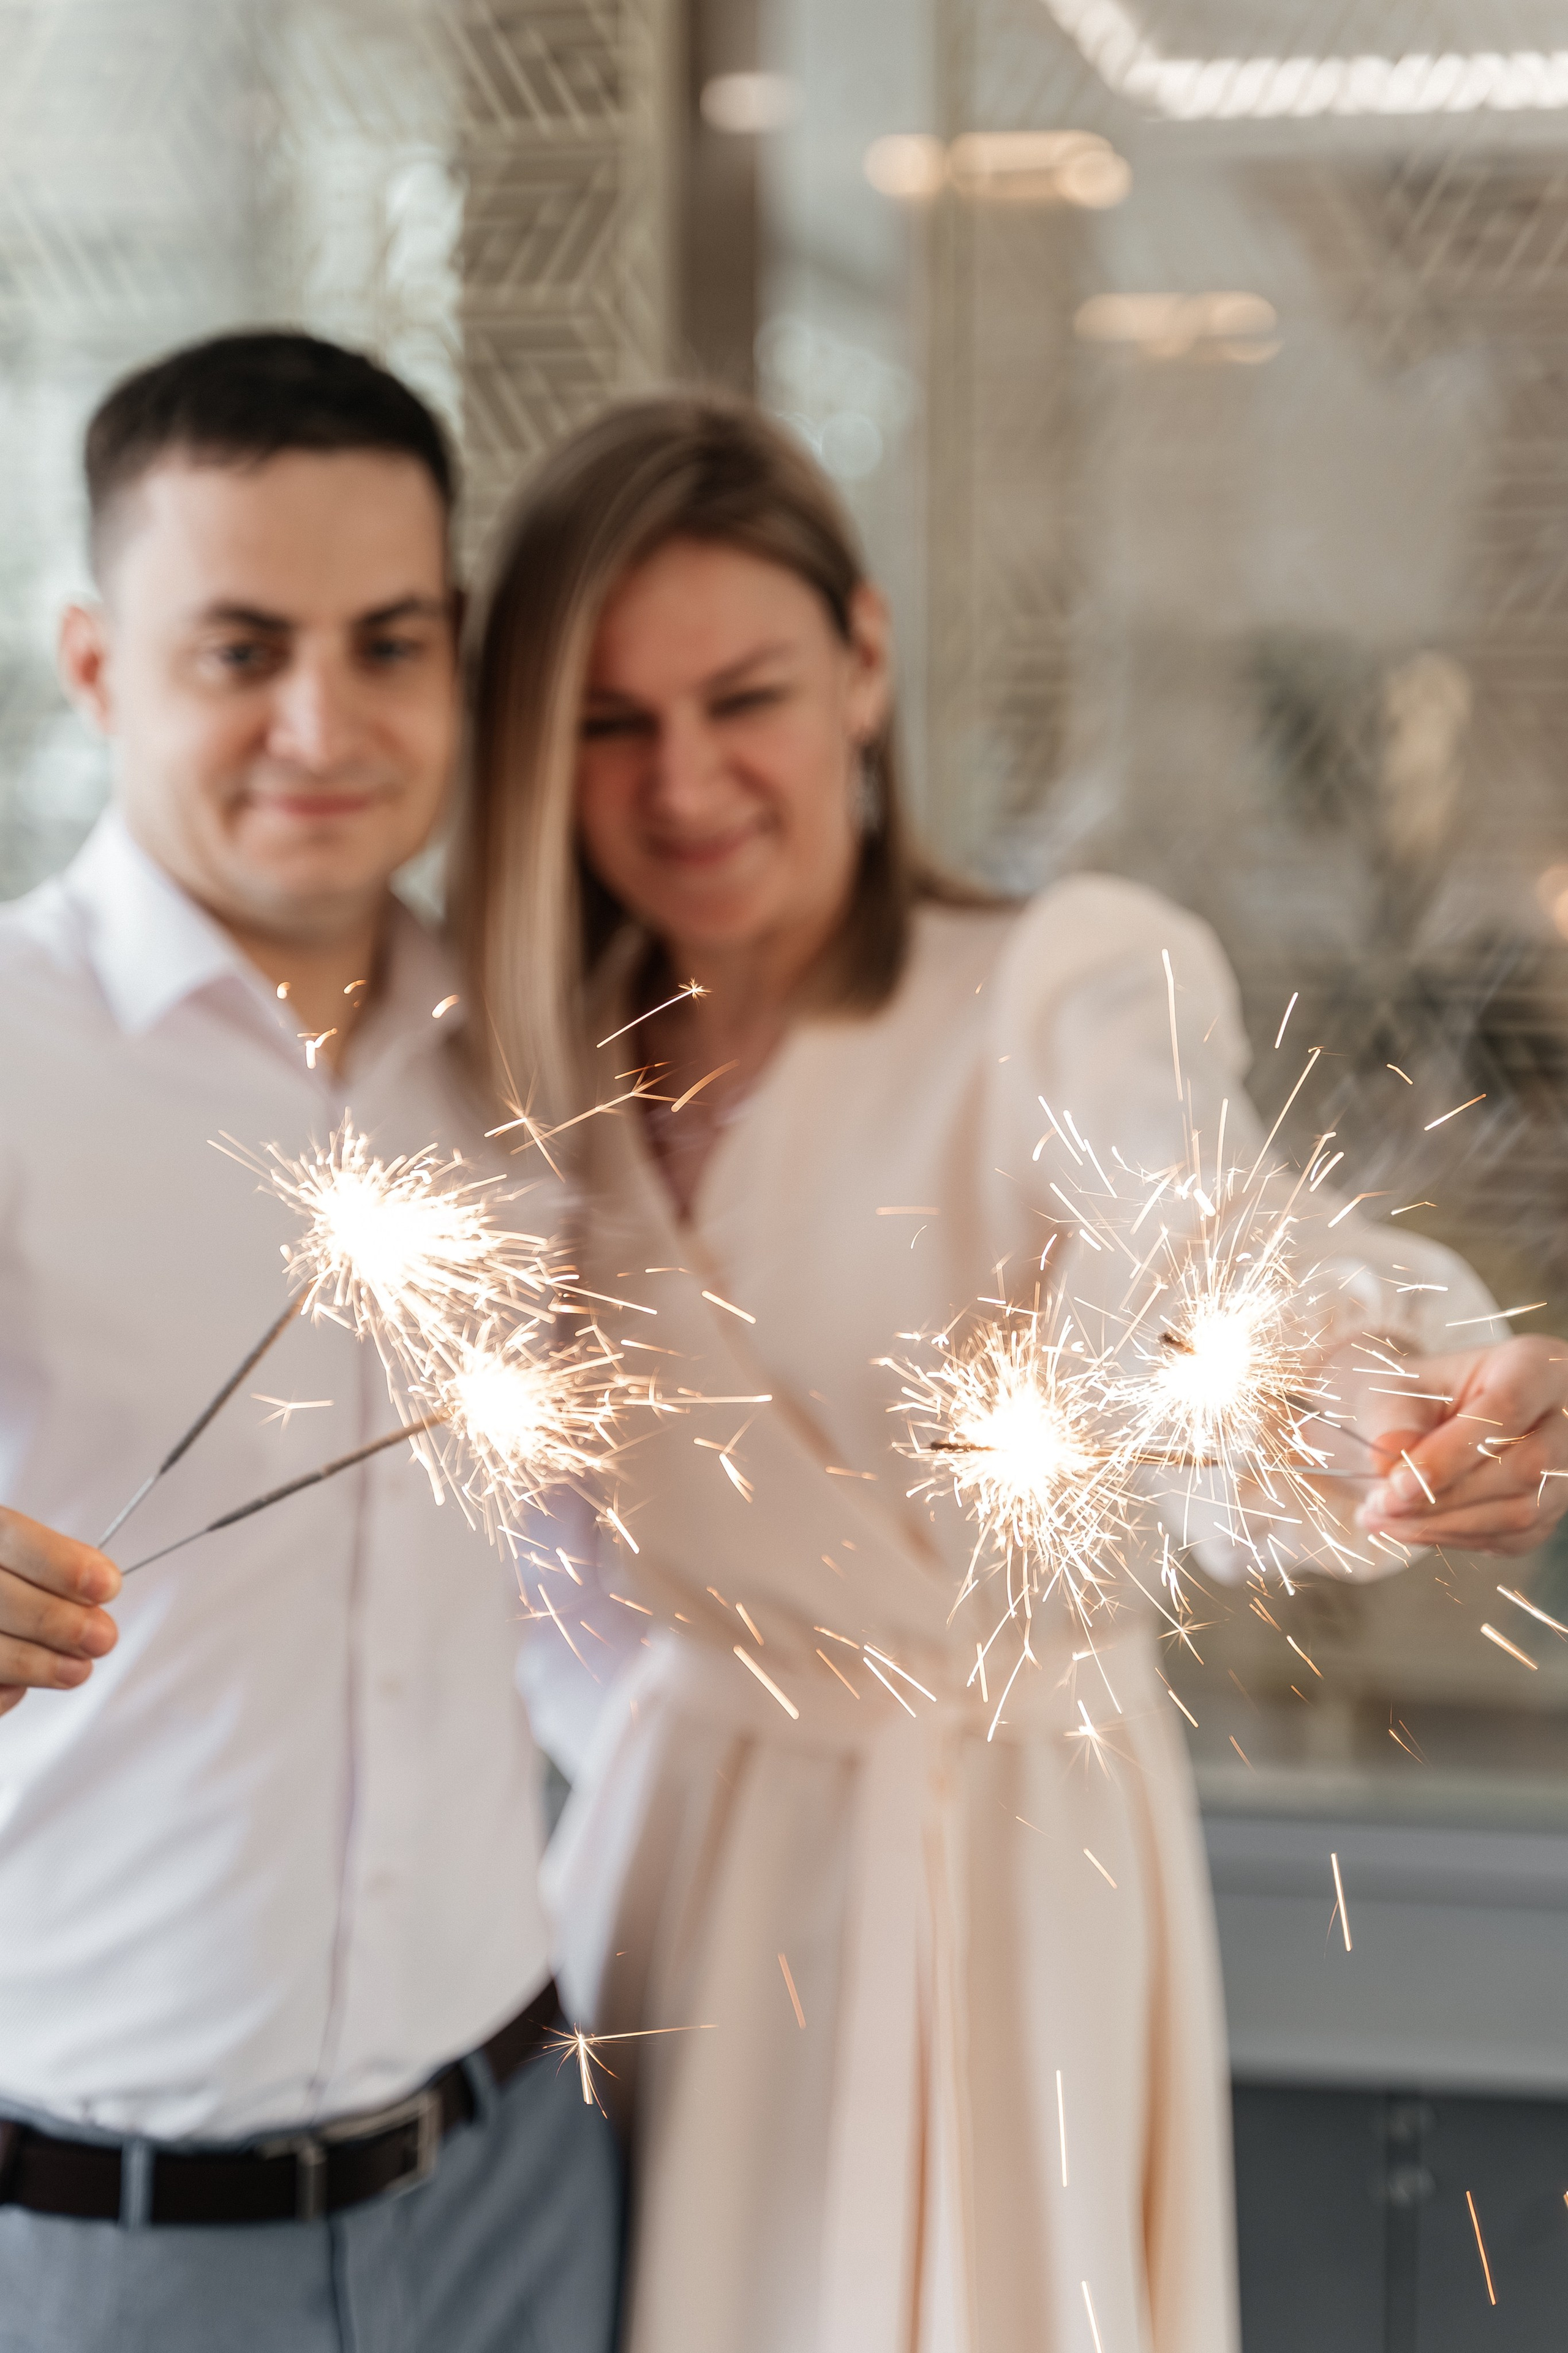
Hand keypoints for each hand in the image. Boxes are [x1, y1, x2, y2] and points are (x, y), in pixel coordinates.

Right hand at [0, 1506, 119, 1717]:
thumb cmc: (2, 1582)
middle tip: (103, 1638)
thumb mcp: (14, 1555)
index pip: (10, 1536)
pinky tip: (17, 1688)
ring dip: (32, 1662)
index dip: (58, 1562)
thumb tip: (100, 1584)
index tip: (108, 1586)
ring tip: (78, 1670)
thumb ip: (50, 1564)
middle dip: (53, 1620)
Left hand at [1356, 1336, 1567, 1555]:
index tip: (1397, 1484)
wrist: (1434, 1417)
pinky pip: (1511, 1538)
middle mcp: (1564, 1418)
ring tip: (1382, 1518)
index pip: (1505, 1409)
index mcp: (1535, 1367)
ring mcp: (1566, 1469)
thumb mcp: (1399, 1390)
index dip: (1451, 1453)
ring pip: (1520, 1512)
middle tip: (1381, 1505)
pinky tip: (1410, 1528)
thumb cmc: (1420, 1395)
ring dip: (1443, 1525)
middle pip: (1523, 1467)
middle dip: (1445, 1496)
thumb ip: (1394, 1420)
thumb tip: (1388, 1461)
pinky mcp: (1551, 1511)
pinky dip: (1454, 1538)